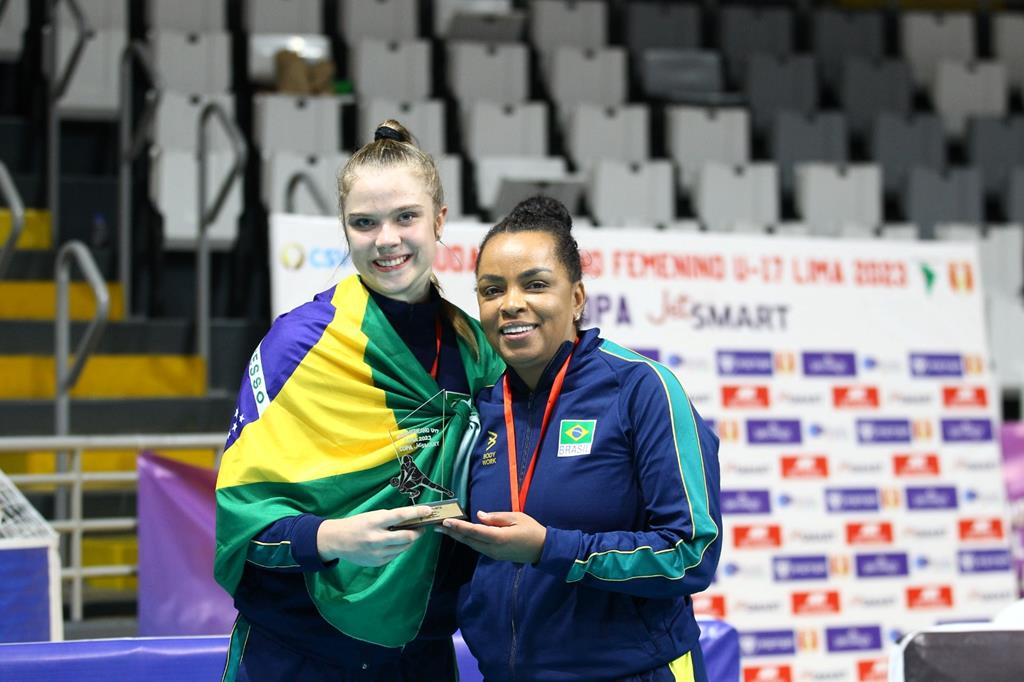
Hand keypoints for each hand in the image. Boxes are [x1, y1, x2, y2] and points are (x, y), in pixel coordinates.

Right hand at [317, 506, 432, 566]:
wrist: (336, 541)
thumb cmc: (356, 524)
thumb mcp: (371, 516)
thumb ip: (390, 518)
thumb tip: (411, 519)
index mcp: (374, 522)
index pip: (400, 516)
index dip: (416, 513)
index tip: (427, 511)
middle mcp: (376, 539)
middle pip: (407, 537)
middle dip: (418, 532)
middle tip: (421, 527)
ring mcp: (377, 553)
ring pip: (404, 548)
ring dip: (410, 540)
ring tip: (410, 533)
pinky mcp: (377, 562)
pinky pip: (395, 555)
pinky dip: (399, 548)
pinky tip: (396, 543)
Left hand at [437, 510, 546, 563]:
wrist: (542, 549)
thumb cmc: (531, 530)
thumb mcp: (516, 517)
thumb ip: (496, 517)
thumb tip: (479, 515)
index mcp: (499, 538)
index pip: (474, 531)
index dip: (458, 526)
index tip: (445, 522)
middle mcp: (493, 548)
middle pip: (468, 540)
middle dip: (452, 533)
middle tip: (436, 525)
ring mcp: (493, 554)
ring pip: (471, 545)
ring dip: (458, 537)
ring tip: (444, 529)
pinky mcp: (494, 556)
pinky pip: (477, 547)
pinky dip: (467, 540)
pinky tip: (461, 535)